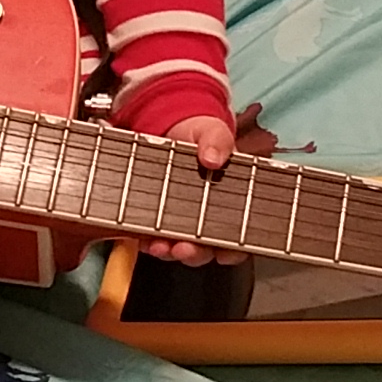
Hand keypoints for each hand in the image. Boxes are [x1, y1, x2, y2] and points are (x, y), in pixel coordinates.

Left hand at [141, 114, 238, 265]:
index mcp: (231, 202)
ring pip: (180, 248)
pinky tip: (142, 239)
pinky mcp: (157, 219)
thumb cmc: (201, 135)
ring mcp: (182, 221)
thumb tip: (213, 157)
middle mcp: (208, 218)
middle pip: (207, 248)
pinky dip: (148, 242)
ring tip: (161, 245)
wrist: (170, 128)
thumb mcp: (212, 132)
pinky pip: (153, 238)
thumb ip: (217, 141)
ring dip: (170, 251)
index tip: (225, 251)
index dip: (234, 249)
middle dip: (196, 253)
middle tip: (186, 248)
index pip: (239, 236)